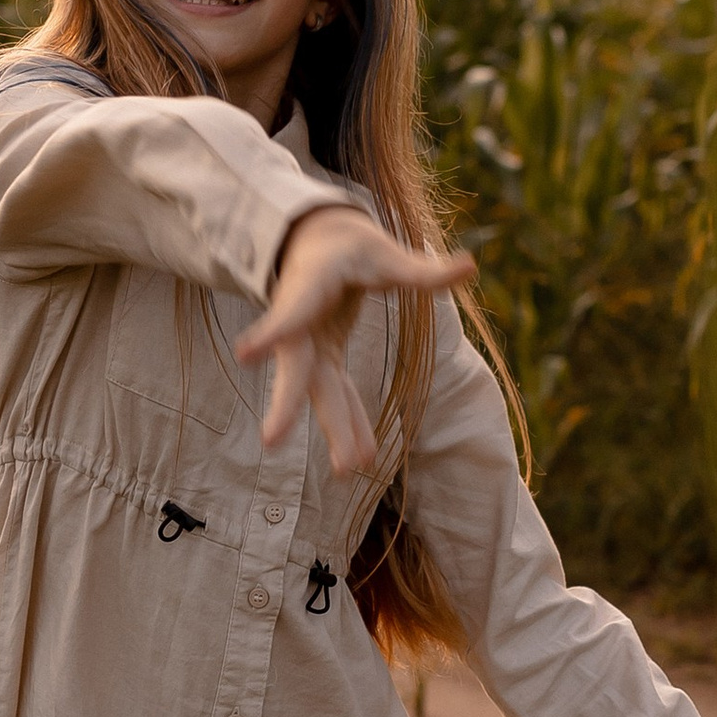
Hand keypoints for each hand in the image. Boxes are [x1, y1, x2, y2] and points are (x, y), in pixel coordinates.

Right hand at [234, 206, 474, 476]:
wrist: (318, 248)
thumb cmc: (351, 247)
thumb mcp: (385, 254)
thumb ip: (422, 270)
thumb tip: (471, 266)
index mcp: (309, 283)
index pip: (291, 311)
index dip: (271, 332)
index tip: (245, 355)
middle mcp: (300, 323)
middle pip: (297, 368)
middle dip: (287, 404)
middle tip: (271, 441)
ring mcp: (309, 346)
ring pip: (318, 391)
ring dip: (334, 427)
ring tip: (348, 469)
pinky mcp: (322, 360)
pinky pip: (336, 396)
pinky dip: (350, 423)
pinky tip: (363, 458)